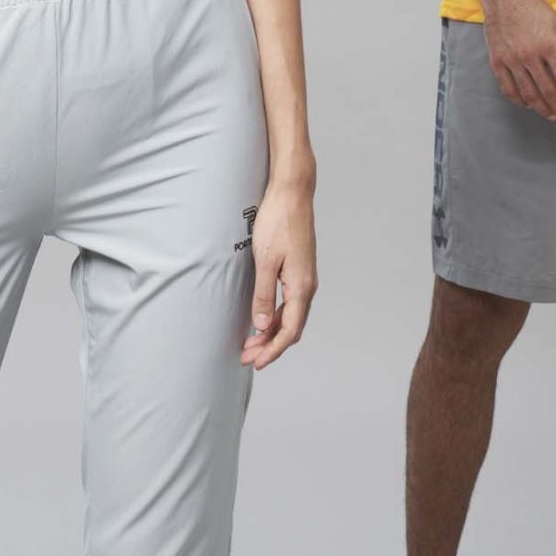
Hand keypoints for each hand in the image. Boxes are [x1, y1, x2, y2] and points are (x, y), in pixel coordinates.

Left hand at [242, 171, 316, 369]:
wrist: (293, 194)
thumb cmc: (279, 221)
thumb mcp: (265, 260)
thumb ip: (263, 295)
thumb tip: (261, 324)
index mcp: (301, 286)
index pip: (289, 331)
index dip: (272, 350)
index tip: (256, 362)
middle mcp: (307, 285)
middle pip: (292, 327)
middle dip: (270, 346)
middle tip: (247, 357)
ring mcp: (305, 278)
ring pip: (291, 316)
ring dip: (272, 332)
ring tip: (251, 342)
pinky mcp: (299, 270)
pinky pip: (290, 303)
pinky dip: (276, 316)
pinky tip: (262, 318)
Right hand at [483, 0, 555, 123]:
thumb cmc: (535, 9)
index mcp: (549, 46)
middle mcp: (529, 55)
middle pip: (549, 92)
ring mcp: (511, 60)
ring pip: (528, 94)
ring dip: (542, 109)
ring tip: (553, 117)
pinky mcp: (497, 61)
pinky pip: (508, 89)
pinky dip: (520, 101)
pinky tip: (530, 105)